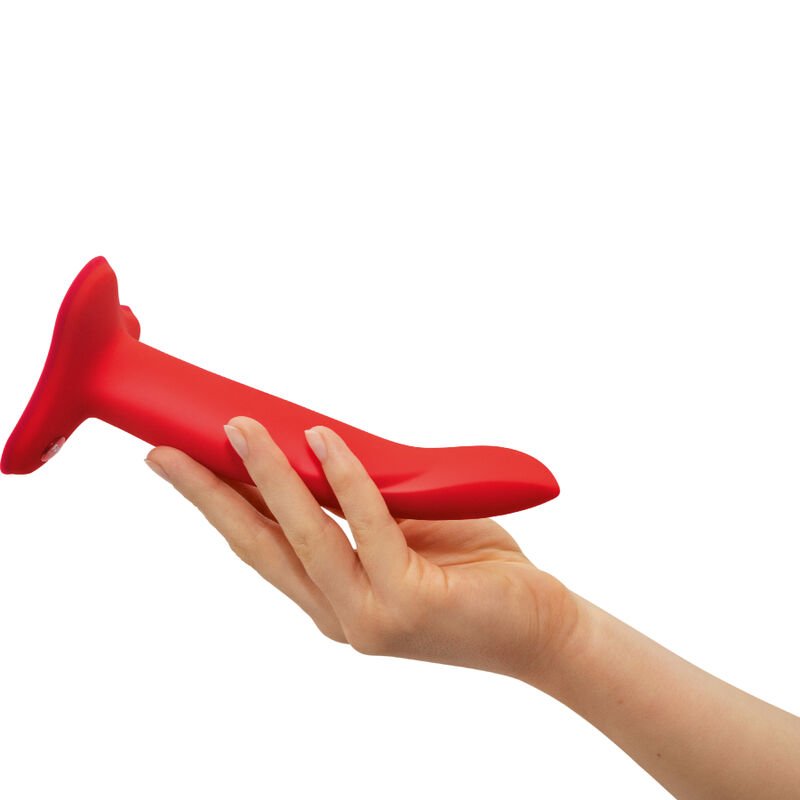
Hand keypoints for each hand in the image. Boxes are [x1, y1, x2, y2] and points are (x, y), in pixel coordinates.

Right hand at [144, 416, 579, 682]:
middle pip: (257, 545)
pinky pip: (368, 526)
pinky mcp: (405, 605)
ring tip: (238, 428)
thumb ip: (360, 502)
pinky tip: (322, 440)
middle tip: (163, 452)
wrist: (541, 626)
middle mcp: (337, 613)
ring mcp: (367, 617)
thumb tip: (322, 445)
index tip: (178, 464)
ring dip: (266, 476)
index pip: (259, 545)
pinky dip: (345, 479)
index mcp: (330, 597)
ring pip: (302, 535)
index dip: (215, 503)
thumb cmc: (472, 571)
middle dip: (205, 496)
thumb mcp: (403, 530)